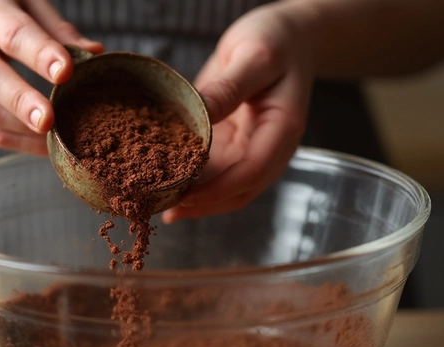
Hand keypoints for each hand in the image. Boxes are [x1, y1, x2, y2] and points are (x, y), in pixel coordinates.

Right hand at [0, 0, 102, 155]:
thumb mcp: (26, 6)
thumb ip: (58, 30)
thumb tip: (95, 54)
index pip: (12, 33)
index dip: (40, 54)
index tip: (66, 72)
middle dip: (21, 102)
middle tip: (50, 120)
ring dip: (21, 130)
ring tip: (55, 139)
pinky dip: (16, 143)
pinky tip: (42, 145)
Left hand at [162, 3, 315, 222]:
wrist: (286, 40)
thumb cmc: (276, 41)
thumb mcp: (255, 56)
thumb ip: (230, 87)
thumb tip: (200, 113)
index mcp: (282, 130)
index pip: (252, 171)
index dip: (218, 189)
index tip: (185, 197)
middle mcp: (269, 148)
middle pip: (237, 191)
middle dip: (202, 205)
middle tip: (162, 210)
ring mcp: (251, 150)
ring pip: (224, 188)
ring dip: (194, 200)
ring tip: (157, 204)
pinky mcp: (233, 145)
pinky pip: (213, 170)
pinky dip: (191, 180)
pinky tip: (163, 181)